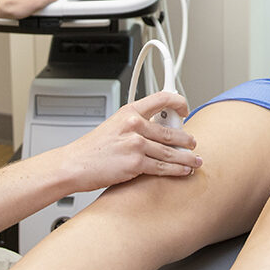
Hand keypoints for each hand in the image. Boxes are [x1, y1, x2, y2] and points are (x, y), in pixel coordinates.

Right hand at [59, 90, 201, 191]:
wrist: (75, 164)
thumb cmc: (93, 148)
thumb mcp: (115, 125)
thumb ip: (137, 123)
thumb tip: (160, 128)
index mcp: (129, 111)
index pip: (162, 98)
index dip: (178, 102)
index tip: (184, 109)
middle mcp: (134, 124)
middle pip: (171, 130)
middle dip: (187, 139)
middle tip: (193, 143)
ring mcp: (136, 144)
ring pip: (171, 151)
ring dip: (187, 157)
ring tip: (195, 161)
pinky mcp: (136, 163)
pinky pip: (163, 167)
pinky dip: (177, 170)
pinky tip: (183, 170)